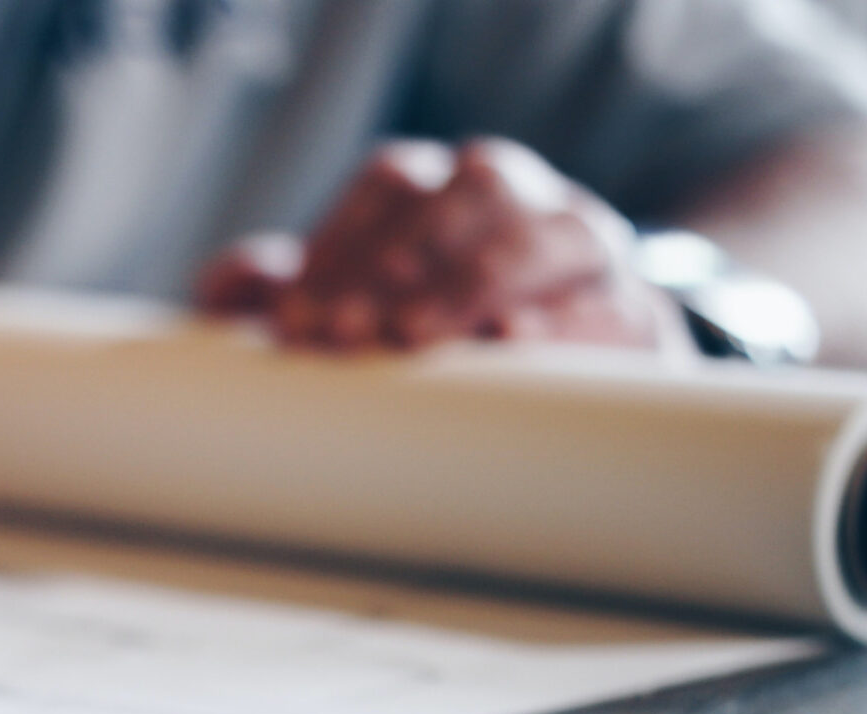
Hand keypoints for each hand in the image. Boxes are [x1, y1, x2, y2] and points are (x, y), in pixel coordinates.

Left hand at [197, 137, 690, 353]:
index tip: (297, 320)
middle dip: (400, 260)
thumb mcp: (344, 310)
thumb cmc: (421, 335)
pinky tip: (515, 344)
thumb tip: (230, 284)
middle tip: (344, 331)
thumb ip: (279, 293)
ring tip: (415, 334)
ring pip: (549, 232)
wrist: (557, 379)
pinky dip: (565, 323)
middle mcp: (519, 197)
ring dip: (475, 279)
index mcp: (443, 183)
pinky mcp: (636, 311)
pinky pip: (612, 304)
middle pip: (468, 192)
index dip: (342, 242)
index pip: (391, 182)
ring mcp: (585, 245)